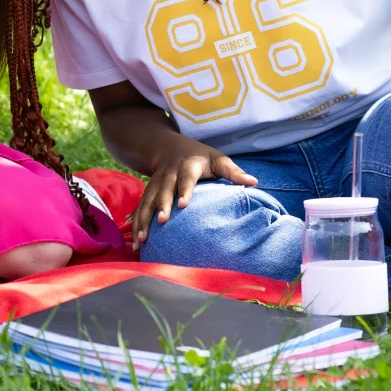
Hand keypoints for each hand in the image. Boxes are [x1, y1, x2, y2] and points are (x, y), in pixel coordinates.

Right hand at [134, 137, 257, 245]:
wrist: (168, 146)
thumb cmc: (200, 157)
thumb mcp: (218, 159)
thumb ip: (233, 172)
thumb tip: (254, 182)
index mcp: (188, 165)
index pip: (186, 177)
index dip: (184, 190)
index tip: (183, 205)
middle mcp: (168, 174)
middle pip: (163, 190)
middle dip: (161, 206)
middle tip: (162, 222)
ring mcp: (155, 184)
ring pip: (147, 201)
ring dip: (143, 220)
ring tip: (142, 240)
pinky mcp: (147, 193)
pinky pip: (139, 209)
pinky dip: (135, 225)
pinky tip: (135, 243)